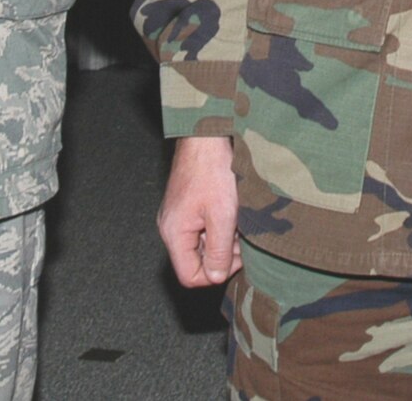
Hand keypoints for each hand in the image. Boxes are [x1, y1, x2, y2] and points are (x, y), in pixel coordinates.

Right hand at [159, 135, 241, 286]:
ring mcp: (178, 216)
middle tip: (240, 235)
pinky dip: (219, 224)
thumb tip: (215, 277)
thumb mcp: (222, 215)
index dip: (215, 274)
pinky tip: (231, 210)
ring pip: (202, 244)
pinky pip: (202, 228)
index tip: (236, 257)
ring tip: (237, 219)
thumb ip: (218, 251)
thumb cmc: (212, 169)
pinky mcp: (186, 206)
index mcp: (174, 233)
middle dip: (222, 253)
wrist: (206, 135)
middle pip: (196, 261)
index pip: (190, 276)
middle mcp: (171, 227)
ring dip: (223, 238)